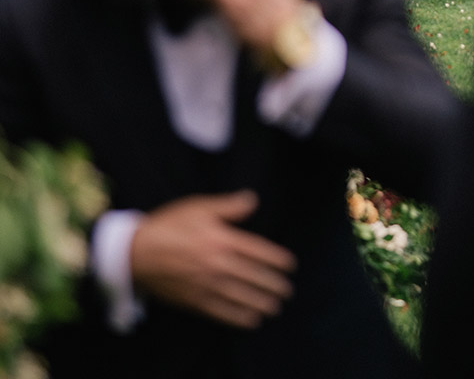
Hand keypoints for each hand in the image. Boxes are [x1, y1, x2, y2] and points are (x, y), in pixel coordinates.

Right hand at [130, 191, 296, 327]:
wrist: (137, 252)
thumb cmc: (169, 225)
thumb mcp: (199, 206)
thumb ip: (228, 206)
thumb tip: (253, 200)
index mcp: (222, 239)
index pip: (258, 251)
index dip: (276, 259)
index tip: (290, 265)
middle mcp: (218, 264)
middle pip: (254, 277)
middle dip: (273, 285)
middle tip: (287, 291)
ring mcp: (207, 285)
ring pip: (242, 297)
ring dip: (261, 303)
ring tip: (275, 307)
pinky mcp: (195, 300)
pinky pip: (223, 312)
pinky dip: (239, 317)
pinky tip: (251, 320)